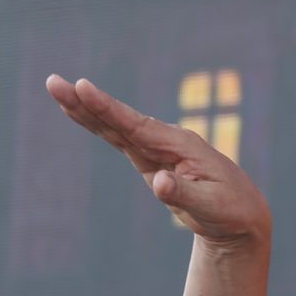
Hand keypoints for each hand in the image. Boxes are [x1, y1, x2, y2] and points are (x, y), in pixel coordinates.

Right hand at [45, 76, 271, 247]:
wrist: (241, 213)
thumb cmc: (230, 210)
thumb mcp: (212, 207)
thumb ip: (184, 194)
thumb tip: (157, 182)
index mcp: (180, 145)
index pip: (137, 125)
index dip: (108, 108)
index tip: (83, 88)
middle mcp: (166, 140)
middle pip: (119, 119)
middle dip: (86, 102)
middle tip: (54, 82)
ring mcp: (156, 148)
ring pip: (115, 126)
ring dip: (86, 109)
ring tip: (58, 90)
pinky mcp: (149, 159)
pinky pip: (119, 138)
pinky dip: (99, 125)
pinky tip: (79, 112)